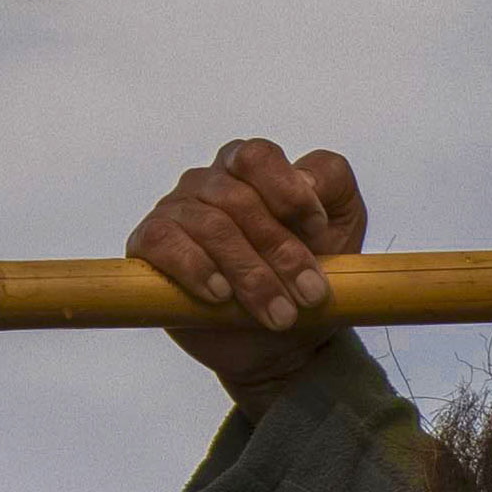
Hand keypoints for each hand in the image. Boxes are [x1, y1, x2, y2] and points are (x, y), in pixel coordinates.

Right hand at [136, 140, 363, 395]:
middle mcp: (210, 182)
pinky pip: (165, 242)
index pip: (258, 156)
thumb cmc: (311, 269)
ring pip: (211, 228)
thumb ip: (333, 183)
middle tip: (309, 296)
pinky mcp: (150, 244)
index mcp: (250, 168)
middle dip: (280, 252)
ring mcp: (176, 210)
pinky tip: (221, 295)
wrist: (283, 335)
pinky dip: (196, 268)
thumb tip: (304, 180)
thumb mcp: (342, 221)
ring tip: (279, 315)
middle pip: (239, 201)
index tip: (318, 231)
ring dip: (251, 276)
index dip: (288, 192)